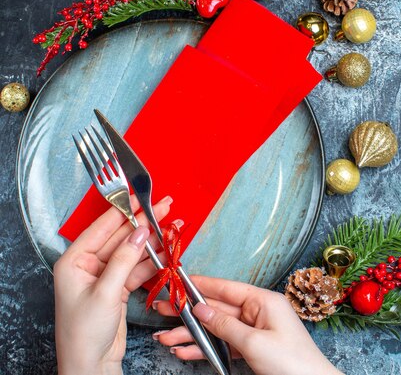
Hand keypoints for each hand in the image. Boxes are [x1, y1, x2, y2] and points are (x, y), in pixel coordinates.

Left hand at [54, 196, 172, 374]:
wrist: (90, 364)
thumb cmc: (84, 332)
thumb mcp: (105, 292)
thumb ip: (124, 260)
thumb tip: (140, 233)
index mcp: (74, 261)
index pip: (101, 228)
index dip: (123, 211)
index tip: (140, 197)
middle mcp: (88, 265)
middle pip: (120, 237)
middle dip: (143, 223)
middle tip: (164, 207)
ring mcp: (105, 276)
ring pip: (132, 251)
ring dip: (152, 242)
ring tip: (172, 229)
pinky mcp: (118, 288)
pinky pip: (137, 268)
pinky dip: (152, 261)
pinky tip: (166, 252)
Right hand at [153, 276, 342, 374]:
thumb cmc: (292, 362)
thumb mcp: (254, 342)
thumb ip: (224, 325)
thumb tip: (201, 309)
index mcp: (264, 301)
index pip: (226, 288)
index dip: (201, 285)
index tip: (179, 281)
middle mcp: (259, 312)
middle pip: (217, 309)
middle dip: (189, 313)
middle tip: (163, 309)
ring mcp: (256, 330)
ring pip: (217, 329)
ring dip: (192, 335)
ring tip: (166, 338)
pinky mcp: (253, 348)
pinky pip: (224, 344)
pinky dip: (205, 348)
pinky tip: (185, 351)